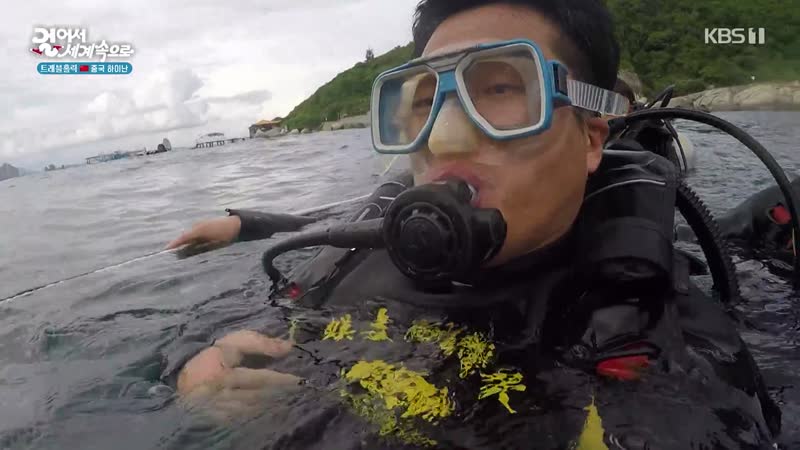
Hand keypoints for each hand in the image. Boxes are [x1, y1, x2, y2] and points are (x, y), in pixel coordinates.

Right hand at [166, 216, 241, 249]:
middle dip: (179, 244)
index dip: (173, 244)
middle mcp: (198, 225)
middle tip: (174, 254)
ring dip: (188, 242)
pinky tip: (197, 245)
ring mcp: (201, 223)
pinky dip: (194, 238)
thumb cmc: (226, 236)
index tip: (165, 250)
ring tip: (185, 252)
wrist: (238, 224)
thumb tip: (188, 253)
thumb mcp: (213, 245)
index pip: (183, 238)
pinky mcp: (205, 224)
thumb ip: (200, 249)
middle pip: (185, 236)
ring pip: (191, 234)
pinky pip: (196, 232)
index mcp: (199, 230)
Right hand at [177, 330, 302, 421]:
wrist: (186, 377)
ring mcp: (218, 412)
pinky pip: (243, 421)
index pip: (257, 379)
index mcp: (223, 375)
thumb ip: (261, 343)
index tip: (299, 381)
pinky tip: (273, 411)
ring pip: (251, 412)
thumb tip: (289, 346)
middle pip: (256, 398)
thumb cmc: (216, 356)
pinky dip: (259, 416)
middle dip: (279, 395)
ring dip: (271, 406)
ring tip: (291, 400)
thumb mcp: (235, 342)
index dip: (279, 380)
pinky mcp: (218, 421)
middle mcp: (220, 397)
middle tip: (300, 392)